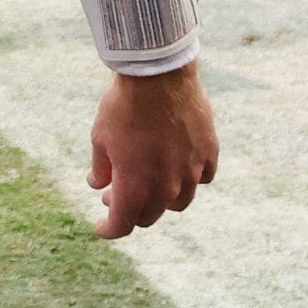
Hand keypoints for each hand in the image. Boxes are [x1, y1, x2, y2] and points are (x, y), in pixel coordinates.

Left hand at [88, 63, 217, 237]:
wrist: (158, 78)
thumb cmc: (122, 108)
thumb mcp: (100, 138)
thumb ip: (101, 168)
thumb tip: (98, 185)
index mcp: (136, 186)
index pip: (123, 224)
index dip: (109, 229)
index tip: (101, 228)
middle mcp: (167, 186)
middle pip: (150, 215)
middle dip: (130, 211)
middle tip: (114, 196)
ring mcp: (191, 172)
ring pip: (178, 202)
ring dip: (160, 199)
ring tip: (145, 183)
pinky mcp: (209, 155)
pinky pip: (201, 179)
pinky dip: (188, 180)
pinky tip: (175, 168)